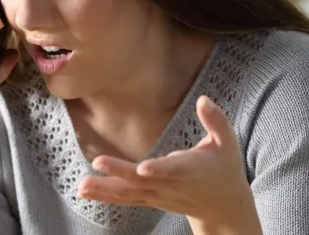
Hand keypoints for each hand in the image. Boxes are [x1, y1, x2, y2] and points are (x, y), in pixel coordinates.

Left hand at [77, 96, 261, 234]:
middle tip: (98, 163)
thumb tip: (203, 99)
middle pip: (142, 181)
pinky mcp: (149, 200)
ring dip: (104, 189)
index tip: (143, 168)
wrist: (223, 208)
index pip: (173, 170)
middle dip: (120, 173)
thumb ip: (216, 121)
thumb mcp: (227, 143)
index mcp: (190, 170)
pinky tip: (84, 191)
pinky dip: (105, 196)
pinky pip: (125, 199)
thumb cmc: (224, 170)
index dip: (158, 170)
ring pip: (129, 194)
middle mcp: (170, 186)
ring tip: (82, 186)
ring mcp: (158, 196)